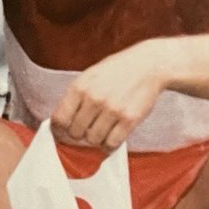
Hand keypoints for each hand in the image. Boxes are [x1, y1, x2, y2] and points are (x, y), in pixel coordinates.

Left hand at [51, 42, 165, 151]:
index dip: (59, 129)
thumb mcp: (90, 76)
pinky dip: (111, 144)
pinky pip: (111, 144)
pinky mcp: (129, 119)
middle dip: (81, 133)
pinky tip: (114, 134)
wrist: (149, 64)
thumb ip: (75, 97)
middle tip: (90, 126)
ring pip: (93, 141)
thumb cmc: (118, 70)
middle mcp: (94, 98)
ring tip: (105, 126)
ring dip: (97, 138)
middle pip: (75, 134)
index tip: (64, 132)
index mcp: (80, 86)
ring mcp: (112, 109)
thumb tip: (59, 123)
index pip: (59, 120)